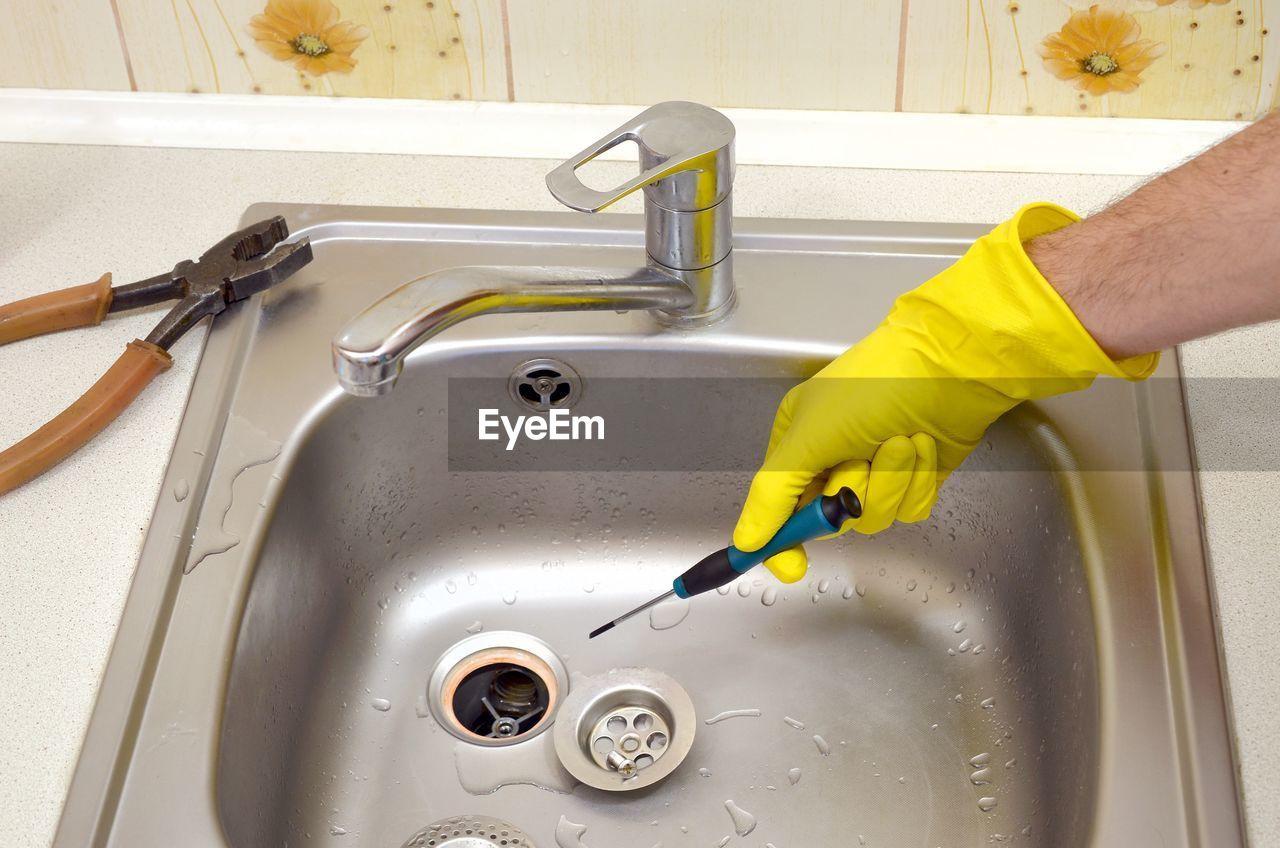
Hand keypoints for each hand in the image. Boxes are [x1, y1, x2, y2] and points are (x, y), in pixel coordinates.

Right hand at [733, 203, 1157, 582]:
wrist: (950, 366)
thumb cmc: (874, 386)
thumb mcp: (810, 437)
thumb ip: (772, 494)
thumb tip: (745, 541)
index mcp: (796, 442)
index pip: (777, 506)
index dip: (780, 540)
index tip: (791, 566)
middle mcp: (832, 459)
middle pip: (828, 519)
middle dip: (851, 492)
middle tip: (860, 462)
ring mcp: (876, 471)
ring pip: (873, 517)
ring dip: (890, 482)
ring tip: (902, 440)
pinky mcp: (914, 479)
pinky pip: (908, 509)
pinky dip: (918, 482)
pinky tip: (924, 445)